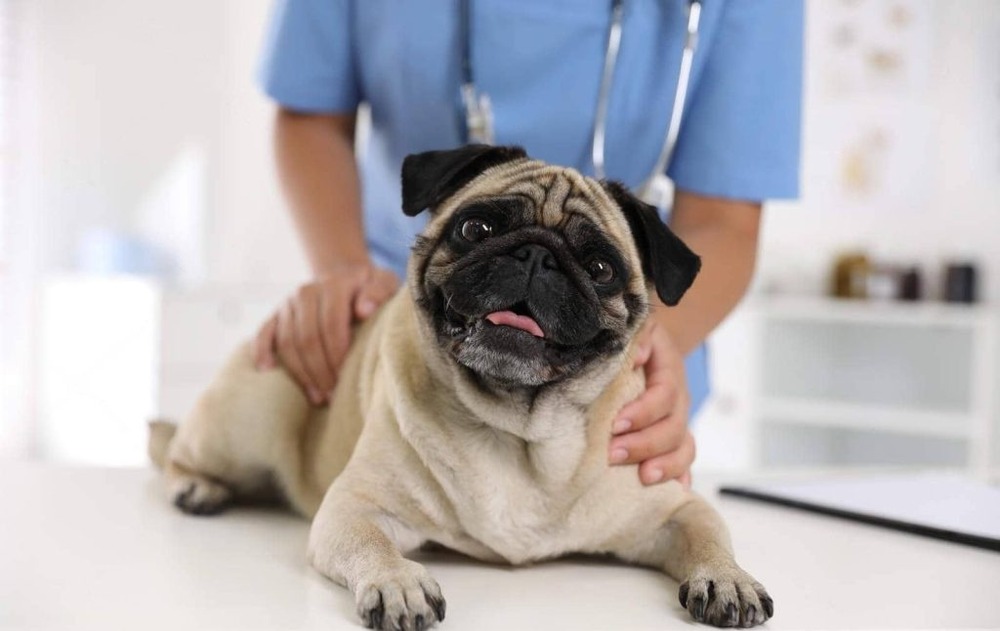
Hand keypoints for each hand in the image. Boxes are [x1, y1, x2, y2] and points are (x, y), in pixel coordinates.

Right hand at [254, 263, 398, 404]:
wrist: (344, 276)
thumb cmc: (370, 288)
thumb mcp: (384, 283)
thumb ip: (379, 293)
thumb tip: (364, 310)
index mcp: (334, 284)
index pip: (330, 323)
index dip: (336, 354)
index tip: (346, 378)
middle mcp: (306, 291)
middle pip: (307, 337)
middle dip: (320, 371)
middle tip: (333, 396)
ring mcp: (288, 303)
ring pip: (287, 341)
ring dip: (301, 373)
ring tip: (318, 397)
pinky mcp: (275, 313)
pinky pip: (263, 333)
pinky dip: (261, 351)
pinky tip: (267, 371)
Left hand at [609, 321, 694, 487]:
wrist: (650, 350)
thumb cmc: (636, 343)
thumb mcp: (638, 330)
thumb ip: (638, 338)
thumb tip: (636, 356)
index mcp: (669, 373)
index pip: (665, 395)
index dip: (644, 412)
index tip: (617, 423)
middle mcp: (678, 402)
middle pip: (674, 428)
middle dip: (645, 445)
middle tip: (614, 454)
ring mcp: (678, 423)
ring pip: (684, 449)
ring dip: (666, 466)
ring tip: (643, 479)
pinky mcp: (673, 440)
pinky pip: (684, 462)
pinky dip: (680, 478)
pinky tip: (674, 494)